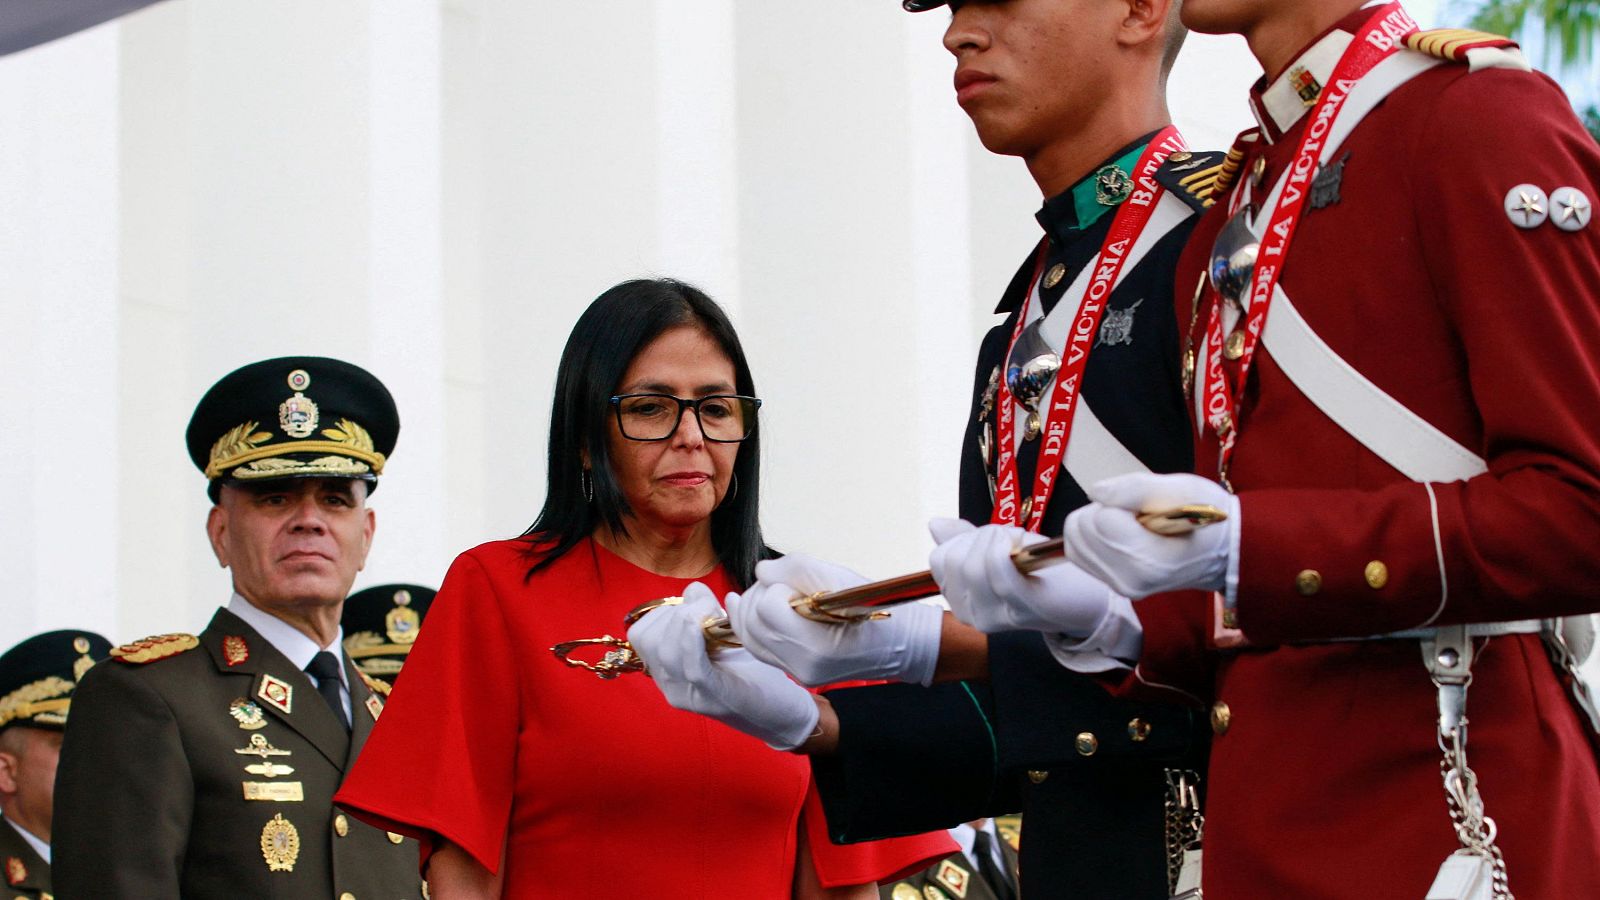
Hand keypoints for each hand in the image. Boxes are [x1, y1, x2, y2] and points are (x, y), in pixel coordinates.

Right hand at [627, 582, 819, 749]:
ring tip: (715, 618)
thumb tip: (694, 591)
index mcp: (668, 671)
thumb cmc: (753, 671)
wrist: (783, 712)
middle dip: (676, 613)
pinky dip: (693, 641)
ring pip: (666, 651)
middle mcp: (671, 686)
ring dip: (688, 621)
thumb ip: (704, 612)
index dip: (664, 611)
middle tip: (709, 611)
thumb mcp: (723, 636)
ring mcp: (689, 696)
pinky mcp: (714, 699)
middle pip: (648, 639)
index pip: (641, 634)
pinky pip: (692, 668)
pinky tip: (703, 624)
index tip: (695, 606)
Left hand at [725, 554, 943, 686]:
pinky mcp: (794, 673)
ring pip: (748, 637)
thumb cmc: (872, 607)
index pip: (767, 608)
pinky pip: (758, 648)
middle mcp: (802, 665)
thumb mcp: (840, 577)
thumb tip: (761, 571)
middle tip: (782, 585)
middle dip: (759, 596)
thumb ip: (796, 567)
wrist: (896, 642)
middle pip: (752, 623)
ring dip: (750, 609)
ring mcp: (797, 674)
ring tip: (768, 592)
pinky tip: (748, 605)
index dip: (777, 588)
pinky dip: (753, 625)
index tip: (797, 586)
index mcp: (816, 645)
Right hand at [928, 518, 1115, 635]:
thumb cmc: (1044, 571)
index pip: (938, 559)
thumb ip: (965, 542)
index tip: (992, 539)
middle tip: (1010, 539)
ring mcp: (997, 616)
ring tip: (1020, 543)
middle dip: (980, 536)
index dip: (964, 539)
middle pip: (953, 560)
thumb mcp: (997, 551)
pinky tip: (1022, 545)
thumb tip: (934, 524)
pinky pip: (996, 567)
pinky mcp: (1022, 608)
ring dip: (998, 538)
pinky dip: (1007, 544)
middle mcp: (973, 616)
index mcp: (962, 603)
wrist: (1089, 596)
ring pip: (972, 564)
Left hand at [1063, 472, 1237, 597]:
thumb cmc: (1207, 515)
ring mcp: (1120, 587)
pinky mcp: (1113, 586)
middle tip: (1139, 515)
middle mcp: (1129, 580)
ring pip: (1074, 541)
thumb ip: (1136, 488)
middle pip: (1080, 529)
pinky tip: (1122, 535)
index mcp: (1148, 560)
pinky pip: (1079, 553)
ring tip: (1133, 525)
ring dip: (1096, 524)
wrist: (1225, 551)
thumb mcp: (1182, 488)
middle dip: (1103, 511)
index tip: (1146, 507)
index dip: (1119, 501)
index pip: (1099, 518)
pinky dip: (1094, 537)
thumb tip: (1095, 492)